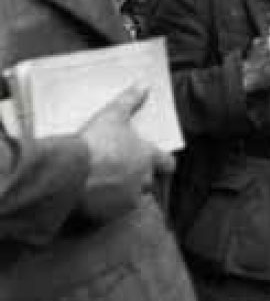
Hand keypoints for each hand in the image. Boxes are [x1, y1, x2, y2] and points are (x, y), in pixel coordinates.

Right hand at [77, 85, 172, 223]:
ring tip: (104, 185)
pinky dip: (103, 207)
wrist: (70, 173)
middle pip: (148, 183)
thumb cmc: (96, 143)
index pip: (168, 164)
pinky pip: (109, 213)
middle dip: (139, 179)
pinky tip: (91, 198)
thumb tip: (144, 85)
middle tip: (122, 172)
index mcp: (147, 158)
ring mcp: (125, 200)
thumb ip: (130, 101)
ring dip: (121, 194)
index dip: (165, 162)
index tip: (161, 162)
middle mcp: (141, 181)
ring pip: (129, 199)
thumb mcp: (113, 115)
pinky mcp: (106, 216)